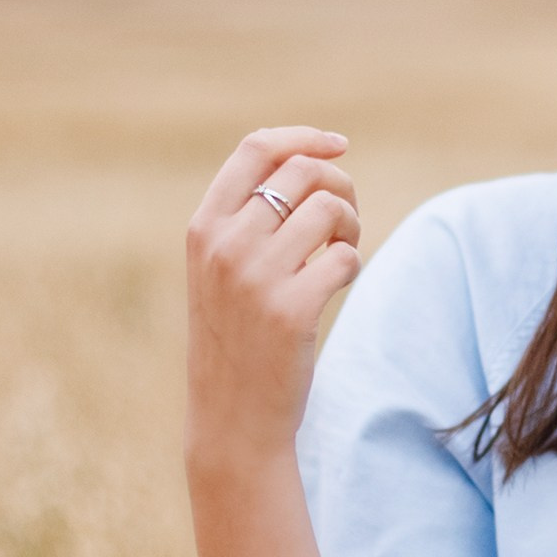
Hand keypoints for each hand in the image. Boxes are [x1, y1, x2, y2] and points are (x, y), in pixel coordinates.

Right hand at [186, 128, 360, 479]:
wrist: (231, 418)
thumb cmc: (236, 339)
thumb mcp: (222, 271)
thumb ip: (248, 220)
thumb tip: (312, 163)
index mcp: (203, 227)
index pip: (255, 149)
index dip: (303, 138)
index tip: (338, 145)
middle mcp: (224, 244)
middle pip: (303, 172)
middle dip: (340, 187)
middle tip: (345, 222)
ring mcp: (255, 277)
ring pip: (330, 209)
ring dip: (351, 226)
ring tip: (342, 253)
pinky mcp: (290, 311)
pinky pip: (346, 258)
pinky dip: (353, 265)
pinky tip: (338, 284)